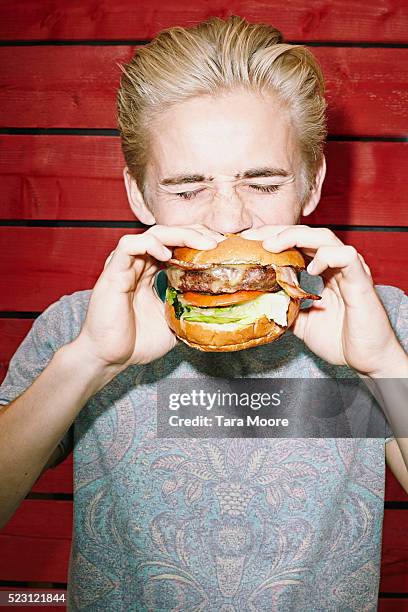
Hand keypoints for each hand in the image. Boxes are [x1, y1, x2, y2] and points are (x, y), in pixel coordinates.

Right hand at [73, 225, 223, 368]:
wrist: (110, 358)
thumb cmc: (136, 343)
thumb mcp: (173, 323)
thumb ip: (186, 308)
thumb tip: (213, 306)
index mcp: (149, 273)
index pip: (175, 245)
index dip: (197, 241)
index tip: (221, 248)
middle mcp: (138, 265)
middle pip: (168, 234)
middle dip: (195, 233)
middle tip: (218, 241)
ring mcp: (125, 266)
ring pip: (153, 234)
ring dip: (180, 234)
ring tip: (202, 244)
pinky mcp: (113, 272)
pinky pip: (129, 245)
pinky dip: (150, 244)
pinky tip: (167, 255)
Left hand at [242, 225, 404, 375]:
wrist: (367, 360)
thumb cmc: (341, 340)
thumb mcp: (302, 324)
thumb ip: (285, 310)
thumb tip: (261, 304)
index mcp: (323, 272)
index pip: (296, 244)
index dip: (272, 239)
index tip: (247, 243)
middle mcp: (336, 266)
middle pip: (306, 234)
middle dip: (277, 232)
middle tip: (252, 238)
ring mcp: (350, 271)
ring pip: (325, 237)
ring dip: (295, 236)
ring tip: (272, 245)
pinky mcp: (361, 281)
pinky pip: (347, 257)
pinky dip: (327, 256)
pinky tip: (312, 268)